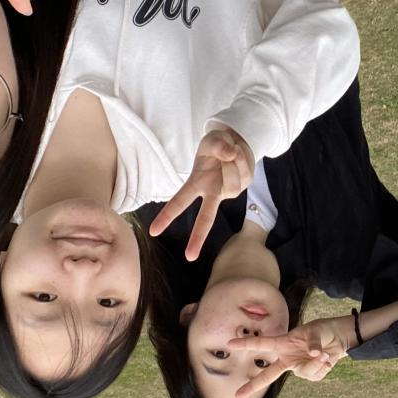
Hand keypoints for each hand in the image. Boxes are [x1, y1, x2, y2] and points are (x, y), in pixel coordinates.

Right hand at [148, 127, 254, 260]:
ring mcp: (228, 191)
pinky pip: (244, 172)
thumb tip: (230, 155)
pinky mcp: (243, 186)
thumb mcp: (212, 139)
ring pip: (232, 179)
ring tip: (228, 152)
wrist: (236, 144)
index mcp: (196, 184)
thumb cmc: (216, 146)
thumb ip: (219, 146)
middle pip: (205, 218)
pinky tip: (237, 156)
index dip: (166, 216)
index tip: (153, 232)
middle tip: (189, 257)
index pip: (178, 202)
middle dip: (197, 237)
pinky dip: (242, 158)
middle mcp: (212, 192)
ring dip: (232, 159)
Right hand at [227, 316, 354, 397]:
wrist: (337, 339)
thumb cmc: (322, 330)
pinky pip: (315, 376)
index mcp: (283, 344)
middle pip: (268, 374)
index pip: (261, 344)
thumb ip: (313, 343)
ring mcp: (297, 367)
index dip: (246, 344)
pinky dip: (323, 368)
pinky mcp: (309, 374)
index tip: (230, 343)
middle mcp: (287, 358)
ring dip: (316, 364)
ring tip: (324, 353)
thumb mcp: (316, 331)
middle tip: (238, 395)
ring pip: (304, 373)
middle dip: (253, 385)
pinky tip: (326, 360)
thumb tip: (315, 354)